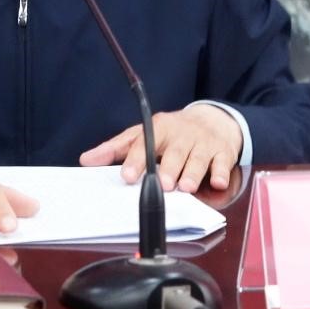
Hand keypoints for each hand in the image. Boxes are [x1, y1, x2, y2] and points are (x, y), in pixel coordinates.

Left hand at [78, 105, 242, 192]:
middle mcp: (181, 135)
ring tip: (186, 187)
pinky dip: (222, 173)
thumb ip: (116, 148)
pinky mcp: (223, 152)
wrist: (212, 120)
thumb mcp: (143, 135)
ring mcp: (203, 143)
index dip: (136, 160)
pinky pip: (223, 164)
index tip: (128, 175)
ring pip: (198, 159)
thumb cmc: (170, 134)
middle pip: (174, 152)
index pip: (145, 144)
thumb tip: (86, 160)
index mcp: (159, 129)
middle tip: (163, 184)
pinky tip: (219, 183)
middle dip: (169, 168)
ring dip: (193, 173)